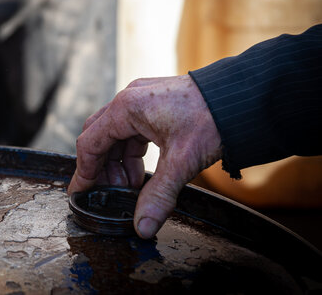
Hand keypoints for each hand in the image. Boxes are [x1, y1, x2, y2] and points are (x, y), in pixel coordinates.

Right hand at [68, 75, 221, 238]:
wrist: (242, 97)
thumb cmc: (212, 118)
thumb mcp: (182, 161)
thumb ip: (159, 195)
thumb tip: (142, 226)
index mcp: (127, 108)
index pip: (90, 143)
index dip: (84, 171)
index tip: (81, 193)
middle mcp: (129, 100)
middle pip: (100, 137)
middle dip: (102, 168)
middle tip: (107, 194)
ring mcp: (142, 100)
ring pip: (116, 135)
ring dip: (119, 163)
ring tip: (130, 188)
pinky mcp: (155, 105)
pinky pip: (132, 131)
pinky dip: (132, 154)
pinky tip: (142, 173)